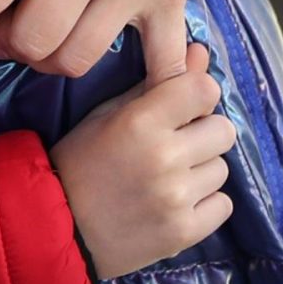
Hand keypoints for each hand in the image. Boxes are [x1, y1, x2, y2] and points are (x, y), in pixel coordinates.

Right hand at [50, 42, 235, 278]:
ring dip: (201, 171)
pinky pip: (223, 205)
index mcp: (142, 121)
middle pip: (223, 130)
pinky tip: (176, 204)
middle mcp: (164, 157)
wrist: (58, 227)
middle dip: (203, 134)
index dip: (199, 94)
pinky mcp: (184, 232)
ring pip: (222, 169)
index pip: (205, 90)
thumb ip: (158, 83)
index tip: (184, 107)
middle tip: (177, 146)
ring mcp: (176, 198)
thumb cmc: (81, 162)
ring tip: (170, 178)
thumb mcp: (109, 114)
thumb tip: (201, 51)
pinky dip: (205, 204)